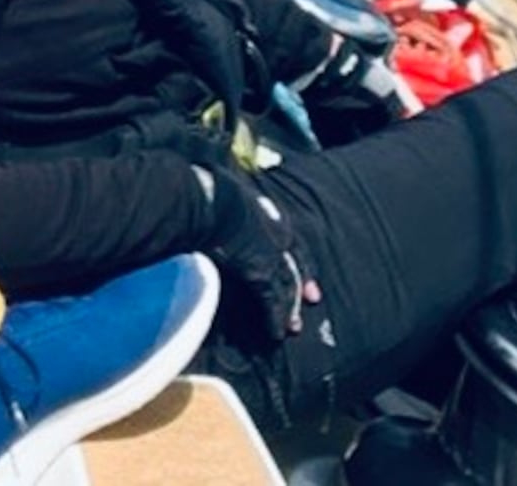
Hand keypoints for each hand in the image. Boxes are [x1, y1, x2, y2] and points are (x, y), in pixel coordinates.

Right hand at [198, 166, 318, 340]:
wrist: (204, 199)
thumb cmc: (205, 186)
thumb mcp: (221, 183)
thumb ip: (225, 190)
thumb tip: (216, 182)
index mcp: (264, 211)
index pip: (288, 237)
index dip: (296, 253)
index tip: (301, 263)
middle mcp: (273, 233)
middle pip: (293, 263)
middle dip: (302, 283)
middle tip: (312, 299)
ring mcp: (268, 254)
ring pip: (286, 286)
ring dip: (290, 307)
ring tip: (293, 327)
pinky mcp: (259, 274)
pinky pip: (271, 302)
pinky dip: (275, 318)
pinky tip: (275, 333)